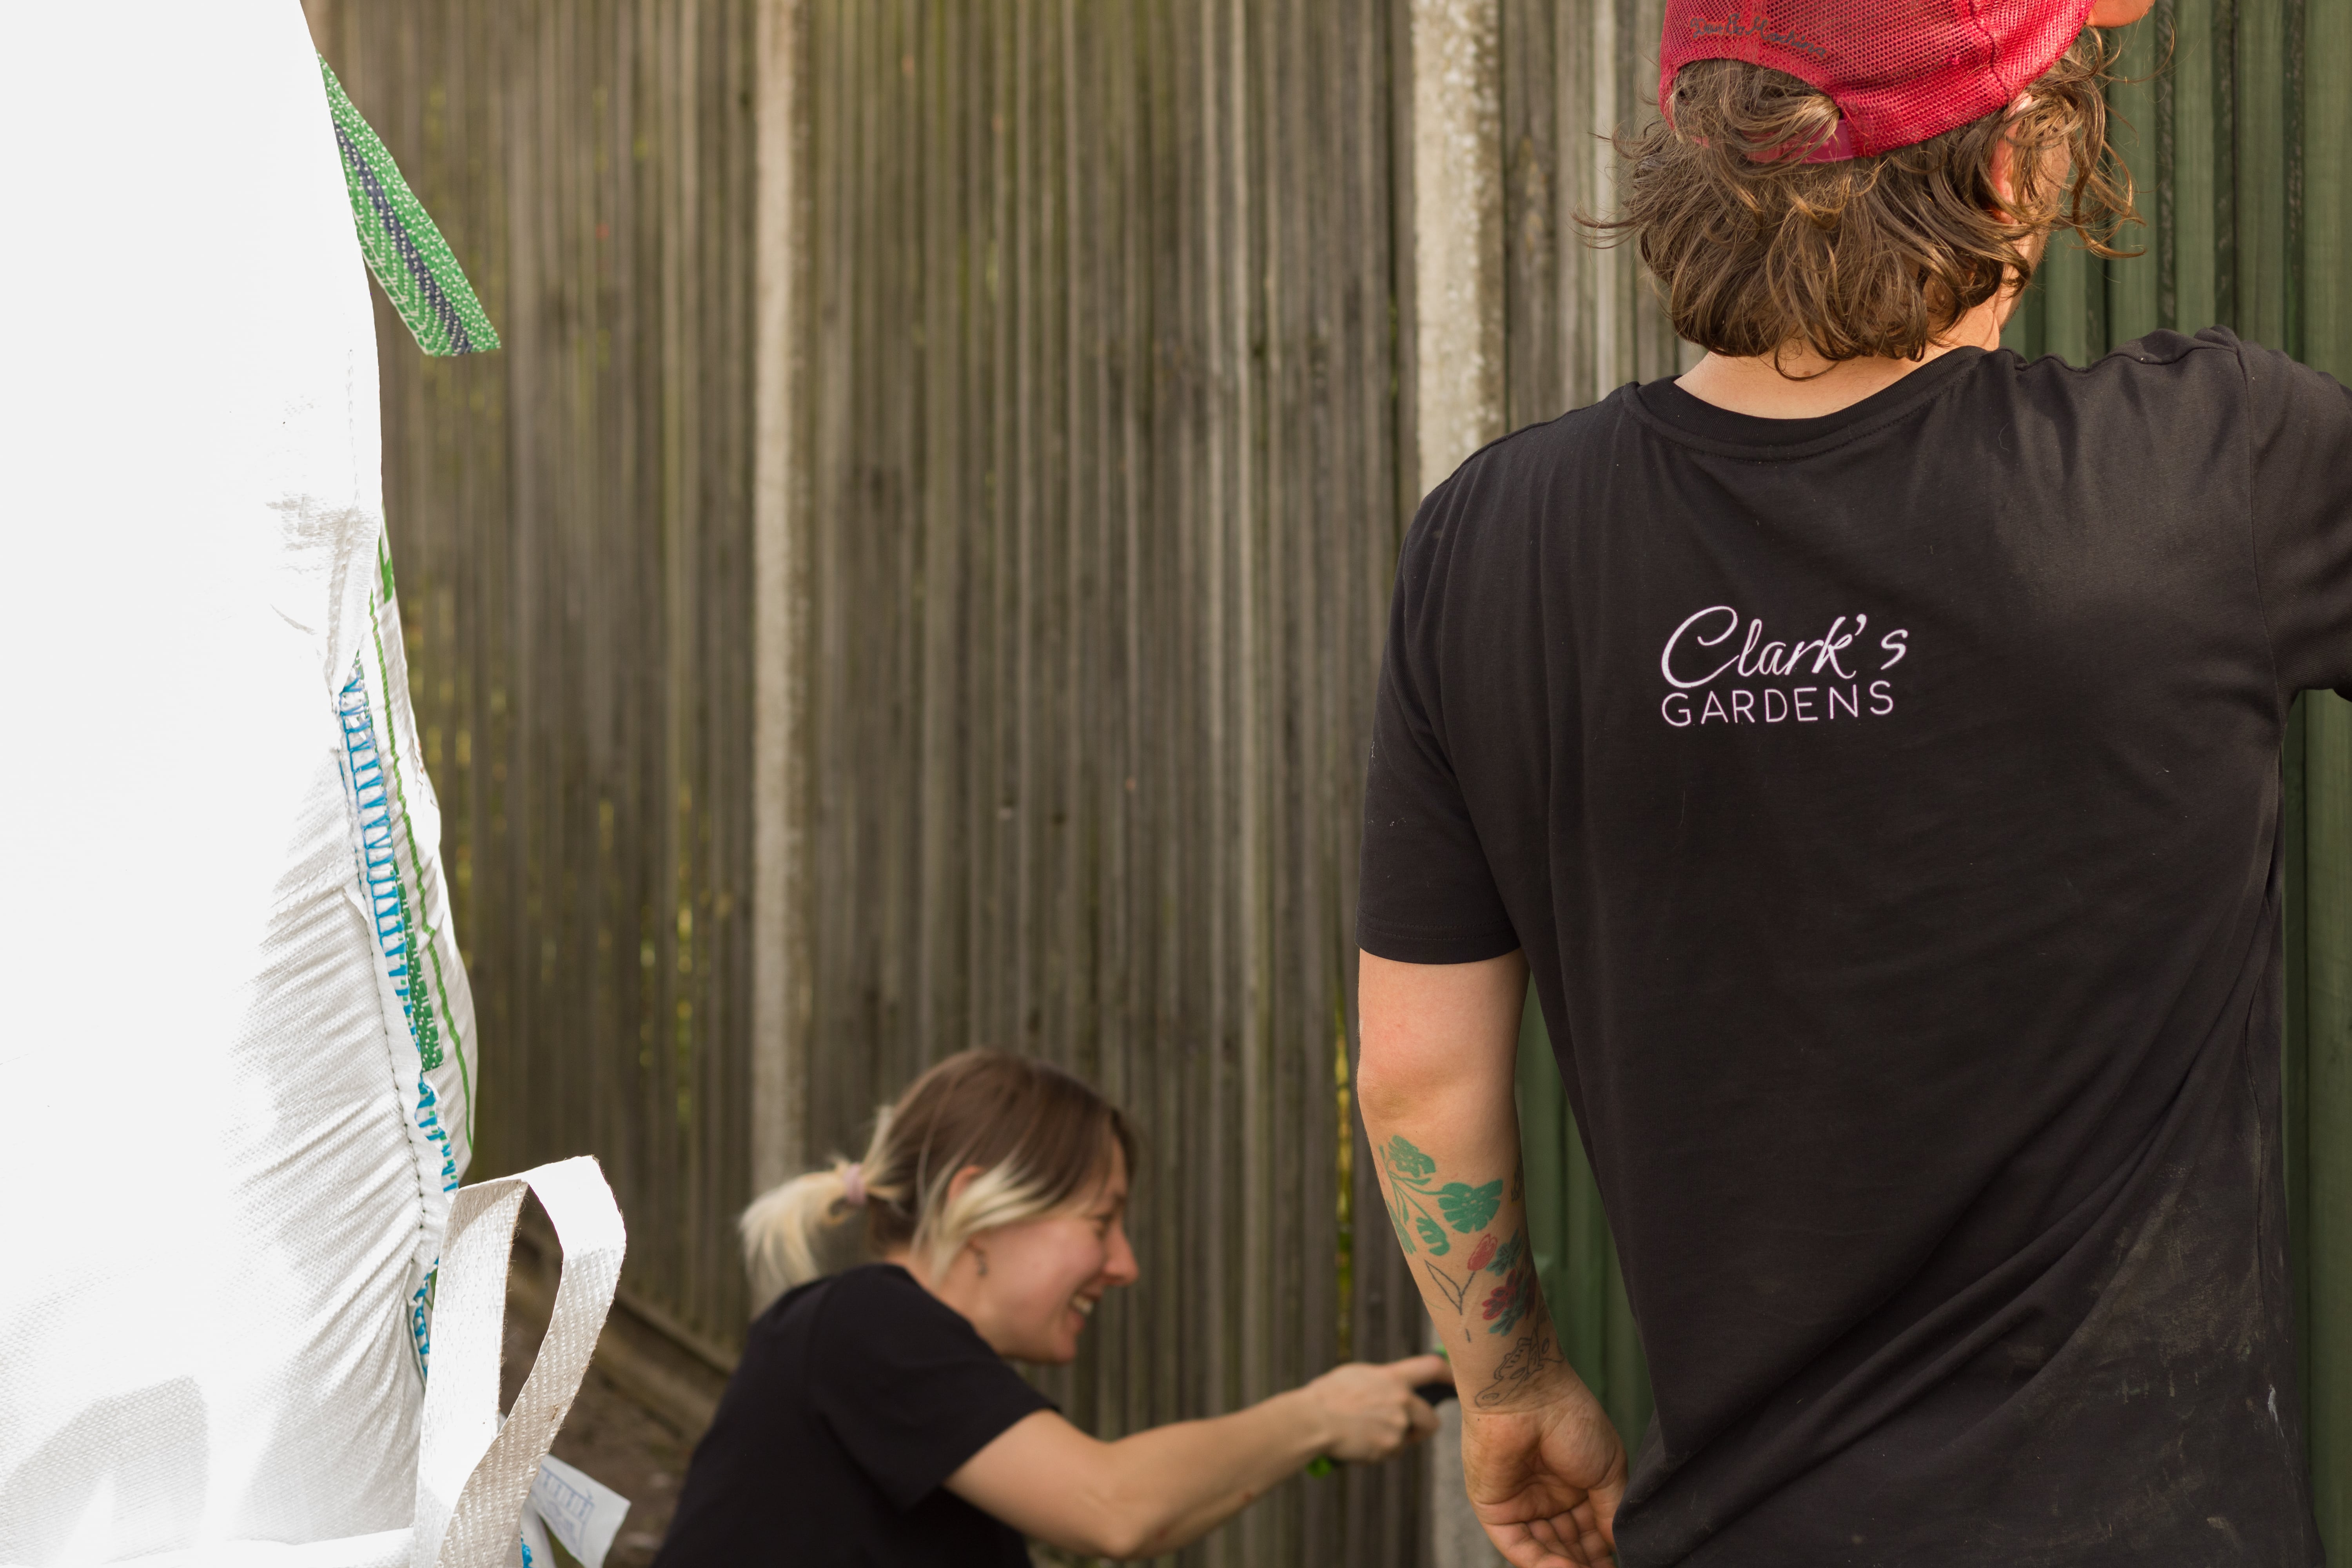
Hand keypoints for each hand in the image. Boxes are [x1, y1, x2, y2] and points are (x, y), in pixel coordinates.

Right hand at [1304, 1354, 1446, 1461]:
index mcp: (1393, 1378)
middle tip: (1404, 1429)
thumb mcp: (1356, 1376)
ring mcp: (1398, 1426)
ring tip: (1364, 1433)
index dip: (1449, 1374)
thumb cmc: (1328, 1396)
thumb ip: (1381, 1381)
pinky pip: (1391, 1453)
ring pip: (1407, 1439)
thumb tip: (1392, 1385)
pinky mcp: (1389, 1447)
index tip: (1455, 1382)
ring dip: (1394, 1440)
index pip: (1432, 1368)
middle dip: (1422, 1428)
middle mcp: (1402, 1400)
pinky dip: (1378, 1452)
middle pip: (1431, 1419)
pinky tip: (1358, 1443)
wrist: (1313, 1420)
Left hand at [1461, 1372, 1627, 1566]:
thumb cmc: (1571, 1419)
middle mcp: (1546, 1496)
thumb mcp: (1607, 1469)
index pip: (1589, 1532)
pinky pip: (1517, 1545)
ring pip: (1544, 1550)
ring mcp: (1520, 1503)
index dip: (1603, 1553)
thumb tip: (1617, 1546)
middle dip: (1585, 1563)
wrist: (1527, 1394)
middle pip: (1567, 1545)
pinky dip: (1539, 1563)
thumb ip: (1610, 1512)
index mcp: (1575, 1485)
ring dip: (1566, 1567)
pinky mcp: (1495, 1508)